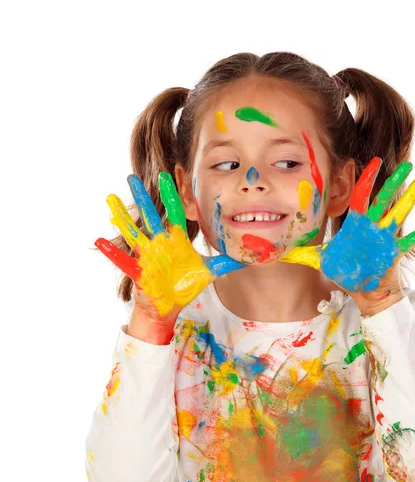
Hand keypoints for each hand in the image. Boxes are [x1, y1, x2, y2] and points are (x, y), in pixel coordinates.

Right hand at [95, 172, 244, 318]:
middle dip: (143, 197)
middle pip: (151, 216)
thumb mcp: (210, 272)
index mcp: (176, 241)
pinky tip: (97, 240)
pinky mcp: (138, 271)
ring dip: (122, 217)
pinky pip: (123, 260)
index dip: (173, 195)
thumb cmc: (185, 286)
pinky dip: (111, 252)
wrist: (168, 306)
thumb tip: (249, 254)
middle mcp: (160, 244)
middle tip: (132, 177)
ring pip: (133, 232)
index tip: (171, 175)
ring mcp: (147, 256)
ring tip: (110, 199)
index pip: (175, 213)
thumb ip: (227, 261)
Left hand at [280, 158, 414, 307]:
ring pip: (399, 214)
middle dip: (394, 182)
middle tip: (406, 164)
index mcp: (356, 224)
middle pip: (384, 200)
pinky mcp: (394, 252)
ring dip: (412, 198)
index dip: (365, 179)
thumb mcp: (320, 260)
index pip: (360, 197)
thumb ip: (302, 253)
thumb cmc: (345, 272)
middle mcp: (373, 227)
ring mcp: (386, 238)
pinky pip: (410, 241)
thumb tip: (279, 250)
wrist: (362, 290)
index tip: (371, 161)